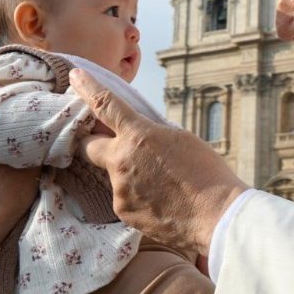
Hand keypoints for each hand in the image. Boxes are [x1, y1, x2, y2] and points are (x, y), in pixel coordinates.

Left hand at [69, 68, 246, 257]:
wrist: (218, 216)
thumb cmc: (207, 173)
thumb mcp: (181, 138)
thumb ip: (152, 132)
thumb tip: (138, 131)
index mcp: (138, 136)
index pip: (104, 104)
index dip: (87, 88)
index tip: (75, 77)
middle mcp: (121, 161)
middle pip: (89, 145)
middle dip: (95, 140)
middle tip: (112, 143)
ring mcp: (119, 189)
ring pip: (114, 175)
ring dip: (129, 174)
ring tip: (162, 184)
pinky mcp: (124, 212)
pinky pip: (125, 197)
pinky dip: (138, 196)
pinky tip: (161, 201)